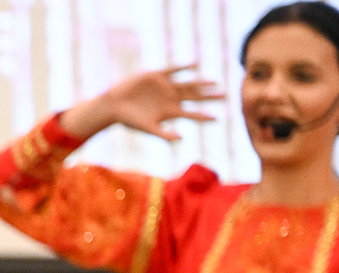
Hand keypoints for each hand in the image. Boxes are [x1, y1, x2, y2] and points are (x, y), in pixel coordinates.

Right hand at [79, 65, 220, 141]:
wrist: (113, 105)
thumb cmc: (129, 120)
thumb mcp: (147, 128)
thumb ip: (164, 134)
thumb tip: (180, 140)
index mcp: (169, 112)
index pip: (191, 114)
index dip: (204, 116)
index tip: (218, 119)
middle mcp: (170, 98)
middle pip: (194, 97)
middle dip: (209, 97)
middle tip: (225, 96)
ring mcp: (165, 86)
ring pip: (188, 84)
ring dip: (201, 83)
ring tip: (214, 82)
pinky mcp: (157, 75)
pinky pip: (174, 70)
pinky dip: (184, 67)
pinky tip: (195, 65)